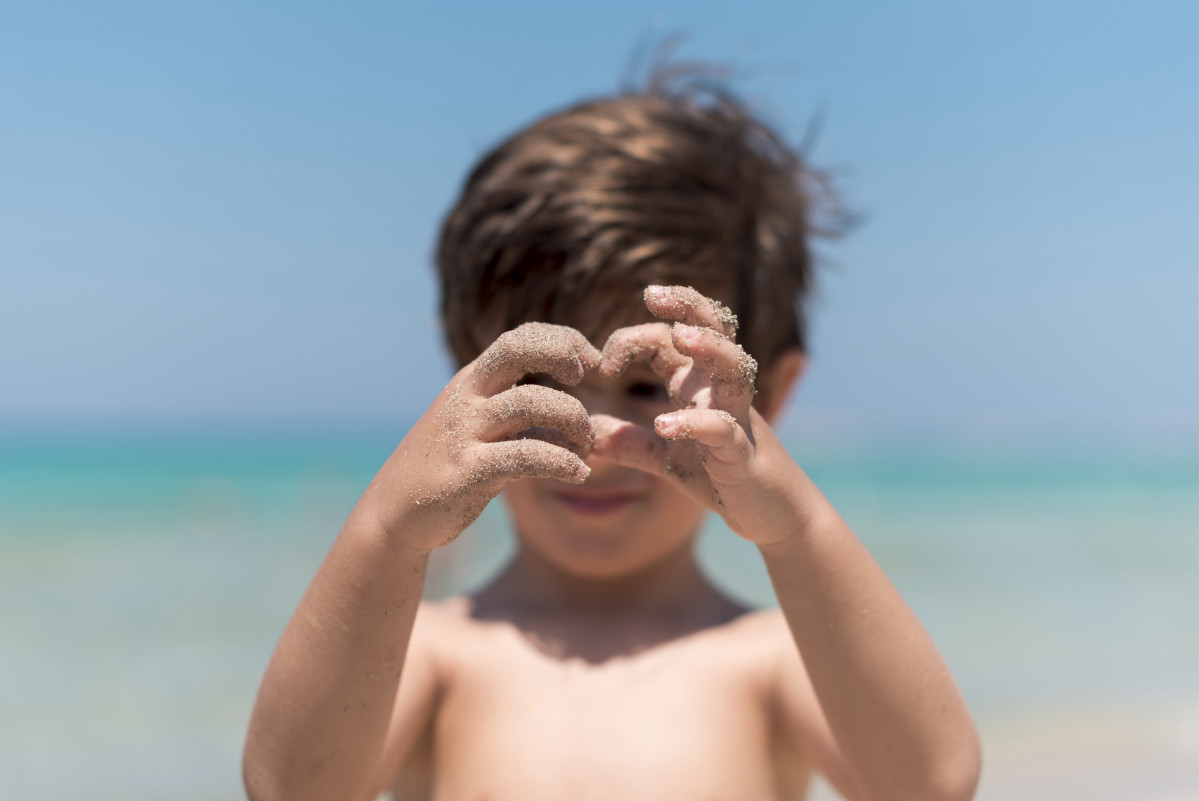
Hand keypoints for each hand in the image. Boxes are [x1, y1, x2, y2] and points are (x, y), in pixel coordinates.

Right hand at [360, 323, 600, 552]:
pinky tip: (579, 472)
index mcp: (473, 381)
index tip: (592, 360)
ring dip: (572, 417)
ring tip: (588, 440)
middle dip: (560, 353)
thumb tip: (585, 424)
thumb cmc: (449, 468)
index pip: (520, 337)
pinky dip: (561, 462)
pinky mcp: (468, 471)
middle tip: (587, 377)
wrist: (395, 513)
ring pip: (529, 403)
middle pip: (516, 349)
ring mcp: (465, 432)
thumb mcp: (484, 433)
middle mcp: (468, 397)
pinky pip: (526, 455)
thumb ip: (526, 421)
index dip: (562, 339)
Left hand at [591, 286, 797, 543]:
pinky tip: (665, 424)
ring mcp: (735, 418)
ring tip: (682, 336)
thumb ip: (630, 443)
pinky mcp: (740, 454)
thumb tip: (586, 434)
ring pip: (733, 367)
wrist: (772, 514)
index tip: (604, 363)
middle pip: (713, 331)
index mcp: (698, 386)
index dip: (633, 338)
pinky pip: (723, 429)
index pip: (669, 339)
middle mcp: (719, 392)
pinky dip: (696, 423)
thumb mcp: (667, 459)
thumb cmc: (721, 476)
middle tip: (654, 294)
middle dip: (688, 306)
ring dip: (710, 348)